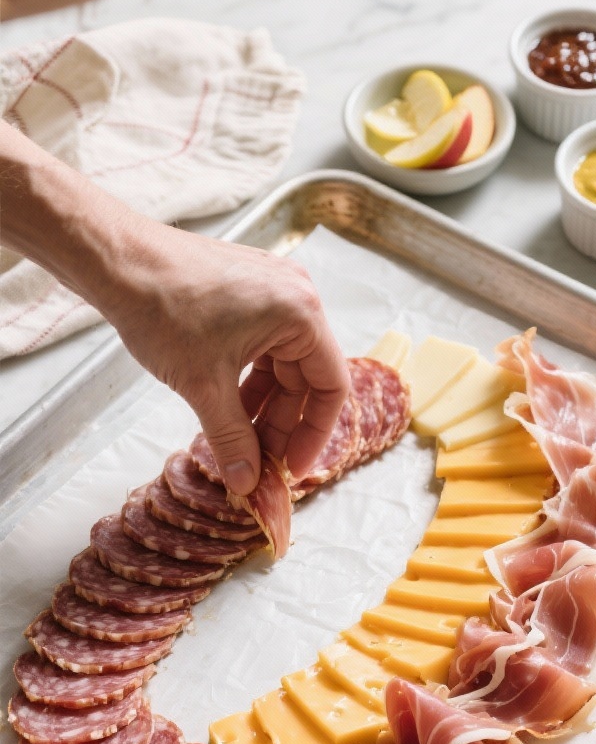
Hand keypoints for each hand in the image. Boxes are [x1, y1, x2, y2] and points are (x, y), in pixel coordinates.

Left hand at [0, 124, 349, 494]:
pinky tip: (227, 406)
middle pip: (305, 377)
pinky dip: (248, 380)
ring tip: (240, 440)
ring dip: (263, 405)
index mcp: (301, 313)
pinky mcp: (245, 290)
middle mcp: (295, 296)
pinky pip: (262, 345)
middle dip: (282, 423)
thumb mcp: (204, 386)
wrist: (117, 261)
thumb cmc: (163, 307)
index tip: (292, 466)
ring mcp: (270, 289)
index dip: (313, 434)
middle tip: (261, 462)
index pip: (331, 386)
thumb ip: (232, 439)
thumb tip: (248, 482)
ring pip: (281, 364)